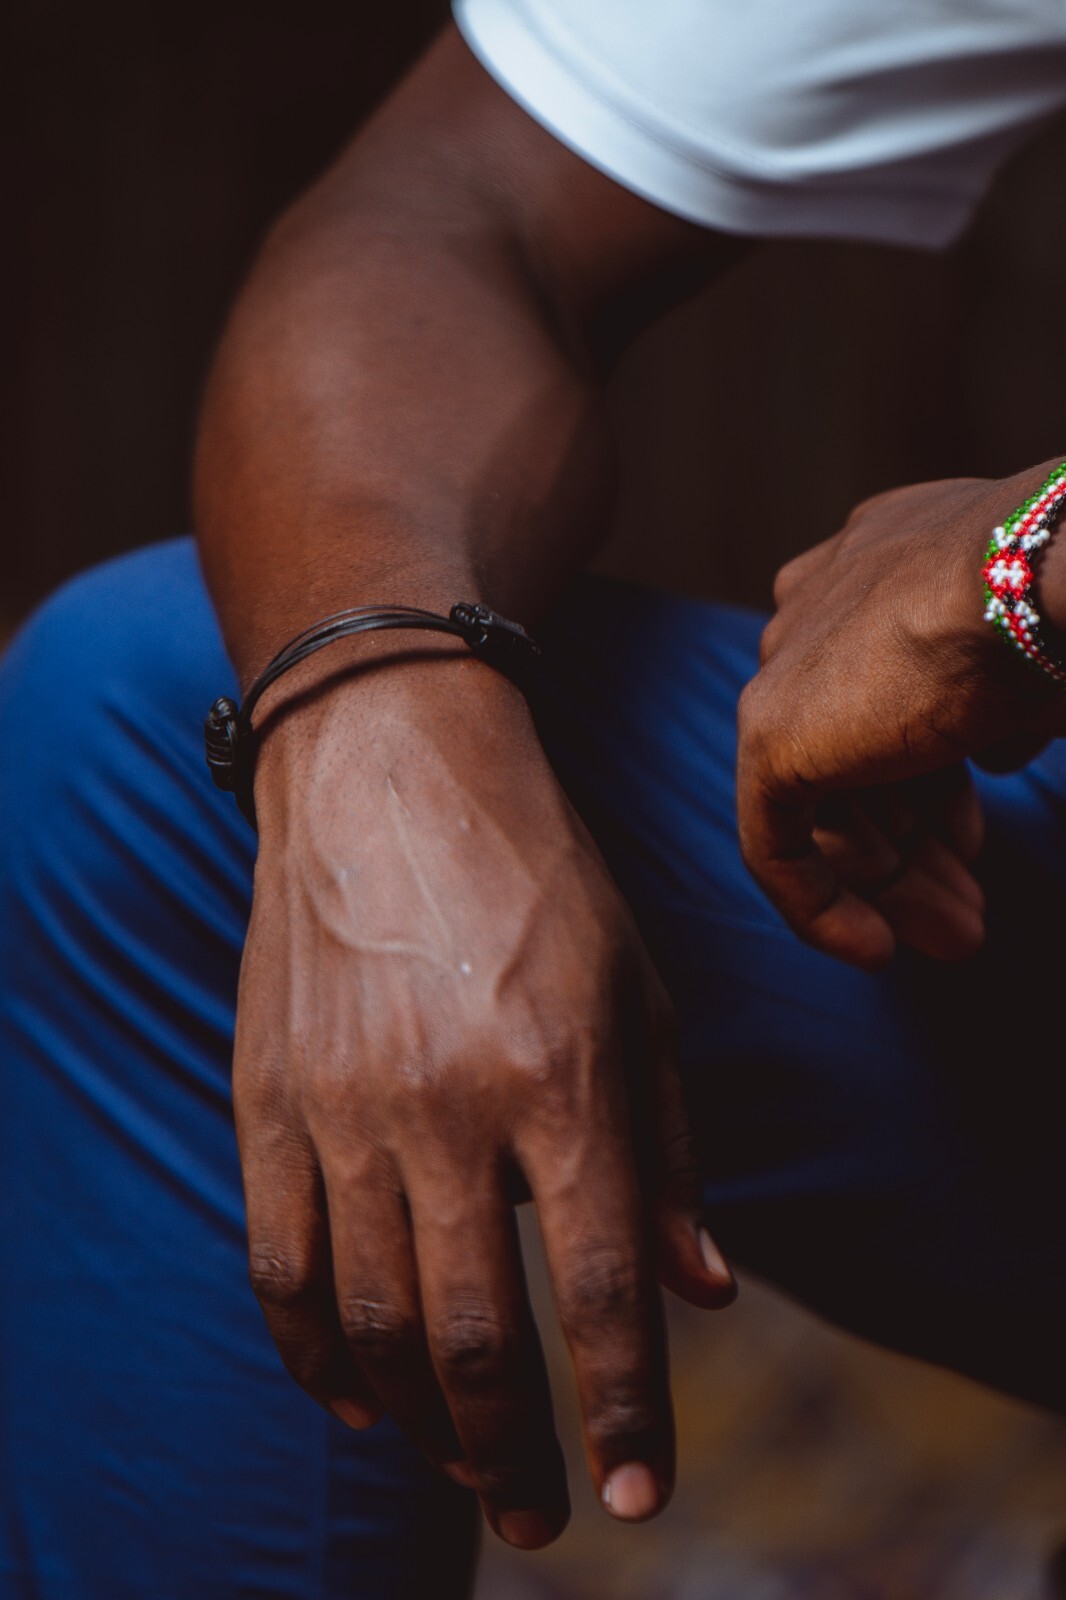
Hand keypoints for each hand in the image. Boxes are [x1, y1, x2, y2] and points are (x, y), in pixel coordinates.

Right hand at [232, 648, 734, 1549]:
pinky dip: (313, 1353)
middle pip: (473, 1336)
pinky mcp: (268, 1097)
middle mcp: (446, 1109)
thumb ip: (669, 1149)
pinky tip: (353, 1397)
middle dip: (512, 1451)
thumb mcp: (638, 993)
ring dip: (419, 1421)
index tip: (637, 1495)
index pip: (597, 1294)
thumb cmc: (539, 875)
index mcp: (560, 1080)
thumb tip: (703, 1291)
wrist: (388, 766)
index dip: (623, 1414)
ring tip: (460, 1465)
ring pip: (370, 1321)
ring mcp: (342, 1107)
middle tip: (536, 1517)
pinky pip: (278, 1262)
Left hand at [737, 463, 1065, 968]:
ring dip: (893, 880)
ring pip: (825, 801)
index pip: (888, 693)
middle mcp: (818, 607)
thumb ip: (1006, 706)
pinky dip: (820, 903)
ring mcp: (787, 667)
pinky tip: (875, 950)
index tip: (971, 843)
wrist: (1044, 571)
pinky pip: (777, 841)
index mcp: (875, 568)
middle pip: (854, 753)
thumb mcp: (1038, 662)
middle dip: (915, 844)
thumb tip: (997, 752)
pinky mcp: (771, 733)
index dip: (934, 781)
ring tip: (956, 939)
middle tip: (967, 916)